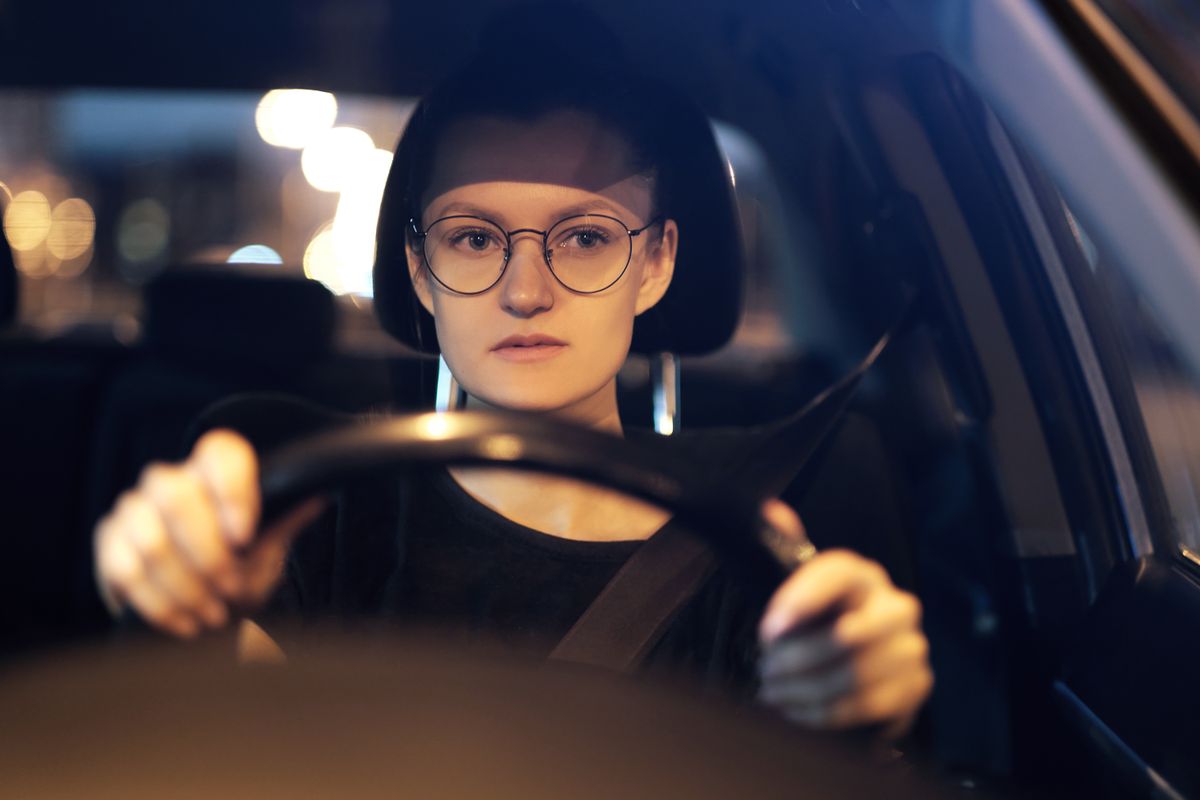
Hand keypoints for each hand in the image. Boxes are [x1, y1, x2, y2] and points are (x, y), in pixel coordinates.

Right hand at [93, 429, 324, 638]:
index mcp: (215, 469)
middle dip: (208, 553)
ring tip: (214, 616)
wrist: (204, 604)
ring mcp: (134, 508)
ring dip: (186, 587)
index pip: (221, 453)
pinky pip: (125, 570)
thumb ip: (284, 521)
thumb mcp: (268, 546)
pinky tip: (184, 624)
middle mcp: (170, 480)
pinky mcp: (109, 542)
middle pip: (176, 496)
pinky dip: (159, 604)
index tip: (245, 537)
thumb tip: (317, 496)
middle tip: (232, 589)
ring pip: (152, 540)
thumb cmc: (241, 565)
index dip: (231, 491)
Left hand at [756, 501, 931, 738]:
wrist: (867, 665)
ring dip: (805, 688)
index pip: (838, 574)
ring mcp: (912, 647)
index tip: (767, 632)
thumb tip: (770, 510)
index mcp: (863, 575)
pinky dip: (824, 712)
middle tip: (765, 670)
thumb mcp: (804, 583)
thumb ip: (788, 546)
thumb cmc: (825, 619)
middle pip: (848, 635)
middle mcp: (896, 605)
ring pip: (854, 673)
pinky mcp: (917, 685)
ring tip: (773, 692)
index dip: (801, 601)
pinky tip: (795, 710)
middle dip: (799, 658)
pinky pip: (868, 704)